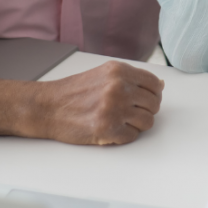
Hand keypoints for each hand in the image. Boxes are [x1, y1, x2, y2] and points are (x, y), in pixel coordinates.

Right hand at [33, 61, 163, 144]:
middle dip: (145, 110)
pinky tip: (111, 129)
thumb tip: (160, 85)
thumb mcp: (103, 74)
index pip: (154, 83)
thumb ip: (130, 78)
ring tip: (120, 121)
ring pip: (147, 122)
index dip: (153, 94)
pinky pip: (132, 136)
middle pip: (154, 104)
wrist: (47, 107)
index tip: (146, 99)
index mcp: (119, 71)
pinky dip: (124, 136)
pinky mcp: (107, 129)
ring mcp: (114, 109)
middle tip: (130, 113)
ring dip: (136, 124)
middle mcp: (118, 87)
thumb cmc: (73, 92)